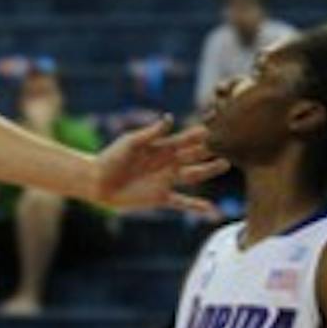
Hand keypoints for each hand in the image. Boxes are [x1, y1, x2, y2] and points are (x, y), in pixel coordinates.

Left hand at [93, 117, 227, 213]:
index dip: (198, 134)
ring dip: (208, 171)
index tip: (213, 127)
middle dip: (209, 151)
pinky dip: (196, 206)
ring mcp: (166, 180)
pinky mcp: (161, 197)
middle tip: (229, 145)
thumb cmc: (111, 158)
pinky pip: (182, 202)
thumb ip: (150, 133)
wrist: (97, 182)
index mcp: (160, 147)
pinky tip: (211, 209)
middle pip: (193, 156)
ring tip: (225, 164)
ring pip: (193, 175)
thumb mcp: (130, 142)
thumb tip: (169, 118)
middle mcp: (167, 163)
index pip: (184, 139)